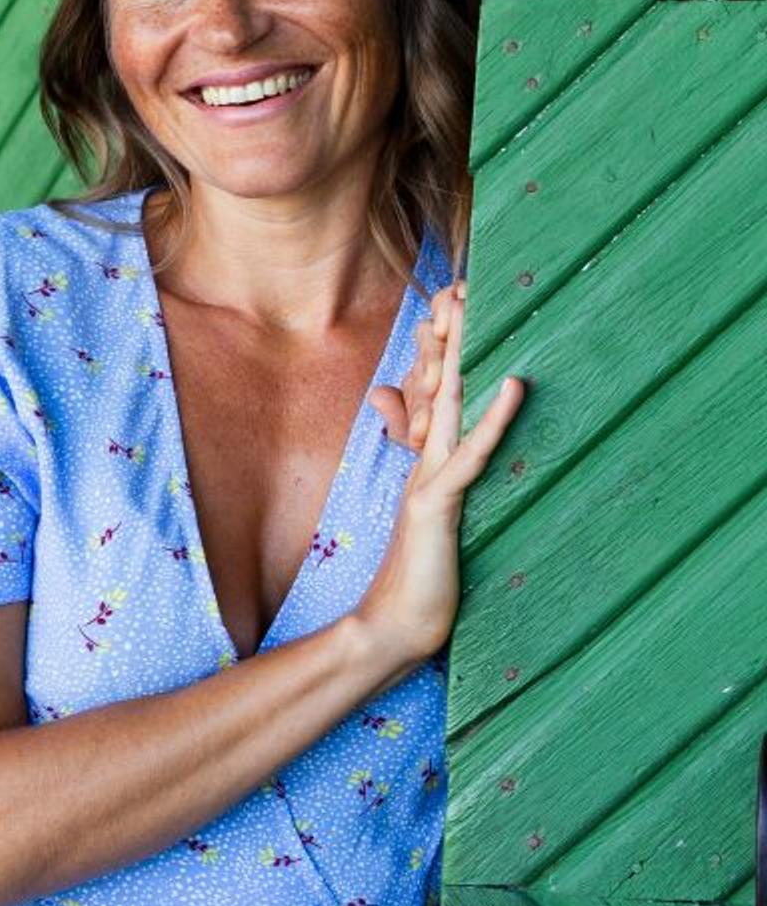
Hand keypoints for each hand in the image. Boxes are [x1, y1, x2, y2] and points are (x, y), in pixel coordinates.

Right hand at [351, 281, 525, 682]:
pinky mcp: (437, 503)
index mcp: (424, 457)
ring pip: (445, 404)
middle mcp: (422, 459)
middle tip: (456, 282)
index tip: (452, 299)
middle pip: (434, 383)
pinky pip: (470, 453)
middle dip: (444, 333)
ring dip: (457, 354)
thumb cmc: (418, 571)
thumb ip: (425, 462)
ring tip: (469, 309)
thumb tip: (402, 417)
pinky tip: (512, 384)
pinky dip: (493, 418)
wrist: (392, 623)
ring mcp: (427, 477)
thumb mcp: (426, 507)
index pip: (434, 389)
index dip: (442, 345)